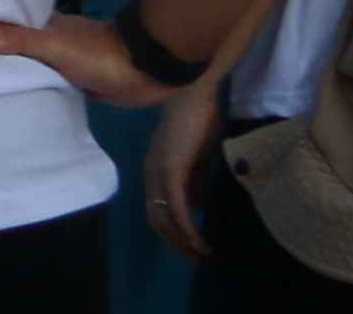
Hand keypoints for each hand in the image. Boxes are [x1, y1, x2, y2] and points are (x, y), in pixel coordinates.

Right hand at [0, 5, 174, 108]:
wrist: (144, 72)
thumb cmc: (99, 54)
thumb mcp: (57, 46)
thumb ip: (24, 40)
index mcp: (43, 24)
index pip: (7, 20)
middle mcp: (48, 40)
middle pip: (15, 45)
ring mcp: (61, 62)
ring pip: (30, 66)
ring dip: (14, 72)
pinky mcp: (73, 82)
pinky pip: (45, 83)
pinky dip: (33, 88)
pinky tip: (15, 98)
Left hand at [147, 83, 222, 260]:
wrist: (194, 94)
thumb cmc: (197, 119)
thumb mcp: (197, 157)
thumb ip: (195, 180)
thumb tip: (198, 206)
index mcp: (155, 170)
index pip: (157, 209)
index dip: (171, 231)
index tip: (191, 247)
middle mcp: (151, 174)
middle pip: (156, 219)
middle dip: (175, 244)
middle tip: (195, 259)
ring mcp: (158, 172)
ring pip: (164, 218)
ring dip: (183, 241)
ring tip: (202, 255)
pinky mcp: (171, 169)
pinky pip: (177, 207)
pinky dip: (188, 228)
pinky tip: (200, 240)